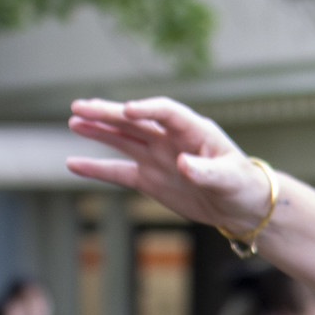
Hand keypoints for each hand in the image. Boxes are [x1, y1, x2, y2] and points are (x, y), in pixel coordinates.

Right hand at [67, 98, 271, 233]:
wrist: (241, 207)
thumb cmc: (242, 186)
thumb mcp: (229, 179)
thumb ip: (207, 171)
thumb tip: (182, 163)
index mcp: (194, 130)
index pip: (166, 112)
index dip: (147, 109)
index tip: (128, 110)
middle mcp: (170, 139)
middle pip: (135, 121)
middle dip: (109, 113)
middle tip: (80, 107)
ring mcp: (157, 157)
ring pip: (123, 139)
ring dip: (99, 130)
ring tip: (74, 120)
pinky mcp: (149, 179)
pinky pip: (119, 172)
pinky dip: (97, 169)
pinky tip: (72, 164)